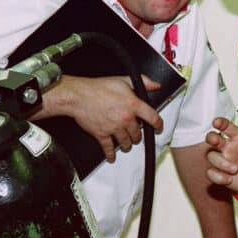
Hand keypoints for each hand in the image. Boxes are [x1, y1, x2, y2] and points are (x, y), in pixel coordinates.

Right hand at [35, 74, 162, 161]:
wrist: (79, 96)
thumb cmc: (98, 87)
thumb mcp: (124, 80)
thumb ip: (143, 82)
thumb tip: (155, 85)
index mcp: (133, 105)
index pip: (153, 118)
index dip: (158, 124)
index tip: (158, 127)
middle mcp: (126, 118)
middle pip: (138, 134)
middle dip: (137, 135)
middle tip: (136, 134)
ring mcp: (114, 128)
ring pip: (126, 143)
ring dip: (127, 145)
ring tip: (126, 144)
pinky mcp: (102, 134)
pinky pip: (109, 148)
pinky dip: (110, 154)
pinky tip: (112, 156)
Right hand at [204, 117, 237, 194]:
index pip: (226, 126)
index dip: (220, 122)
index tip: (217, 122)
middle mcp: (228, 147)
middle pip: (212, 138)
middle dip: (211, 137)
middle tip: (216, 141)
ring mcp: (223, 160)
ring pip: (211, 156)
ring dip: (220, 162)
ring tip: (234, 169)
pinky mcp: (221, 174)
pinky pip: (212, 173)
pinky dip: (217, 176)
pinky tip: (228, 179)